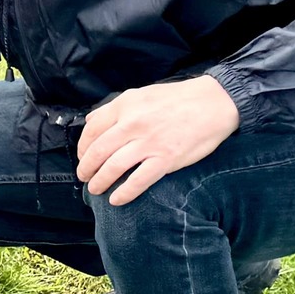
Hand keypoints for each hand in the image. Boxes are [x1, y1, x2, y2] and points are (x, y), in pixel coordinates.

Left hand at [75, 77, 240, 205]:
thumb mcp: (141, 94)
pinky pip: (139, 180)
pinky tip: (116, 199)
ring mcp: (149, 143)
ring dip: (100, 181)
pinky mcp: (166, 159)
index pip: (92, 129)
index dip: (83, 146)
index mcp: (124, 106)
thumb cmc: (177, 98)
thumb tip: (91, 120)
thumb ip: (115, 108)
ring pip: (113, 167)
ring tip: (95, 189)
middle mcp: (132, 124)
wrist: (212, 103)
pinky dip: (124, 193)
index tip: (82, 156)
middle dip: (86, 168)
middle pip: (98, 151)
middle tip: (83, 176)